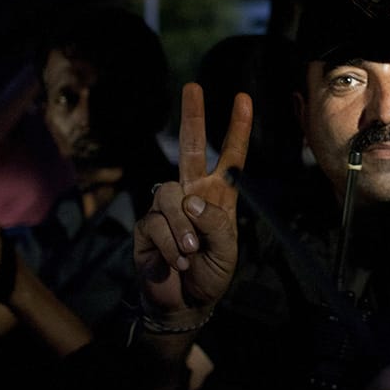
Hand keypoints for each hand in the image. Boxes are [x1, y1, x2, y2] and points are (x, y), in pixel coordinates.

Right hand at [134, 83, 251, 326]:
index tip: (243, 98)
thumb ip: (216, 222)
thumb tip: (191, 200)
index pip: (230, 156)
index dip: (236, 128)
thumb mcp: (227, 248)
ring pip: (171, 196)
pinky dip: (171, 245)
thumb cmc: (211, 273)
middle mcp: (191, 193)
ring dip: (183, 229)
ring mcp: (167, 207)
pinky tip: (176, 261)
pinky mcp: (146, 225)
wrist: (185, 303)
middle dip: (193, 116)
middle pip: (189, 148)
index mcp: (218, 195)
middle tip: (194, 86)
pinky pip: (157, 223)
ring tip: (191, 252)